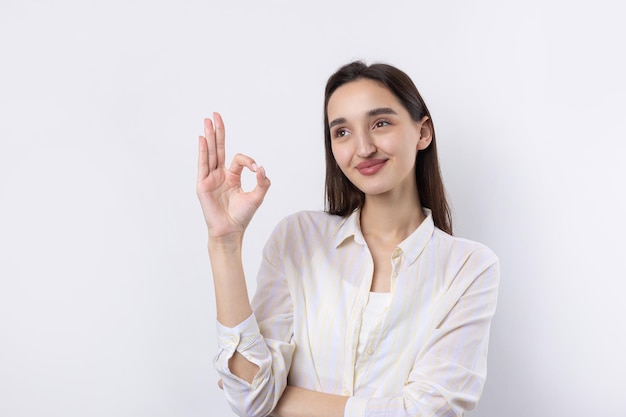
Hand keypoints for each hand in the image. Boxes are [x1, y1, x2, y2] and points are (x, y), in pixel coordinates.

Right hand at [197, 113, 270, 239]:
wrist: (230, 231)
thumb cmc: (242, 216)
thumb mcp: (257, 197)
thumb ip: (262, 182)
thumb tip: (261, 167)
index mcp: (232, 176)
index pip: (238, 159)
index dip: (248, 160)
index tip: (256, 169)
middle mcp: (220, 175)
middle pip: (219, 148)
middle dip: (218, 131)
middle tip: (216, 114)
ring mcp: (210, 178)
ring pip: (210, 153)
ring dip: (209, 136)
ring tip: (207, 120)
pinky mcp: (203, 185)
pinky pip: (203, 165)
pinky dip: (203, 151)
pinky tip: (202, 139)